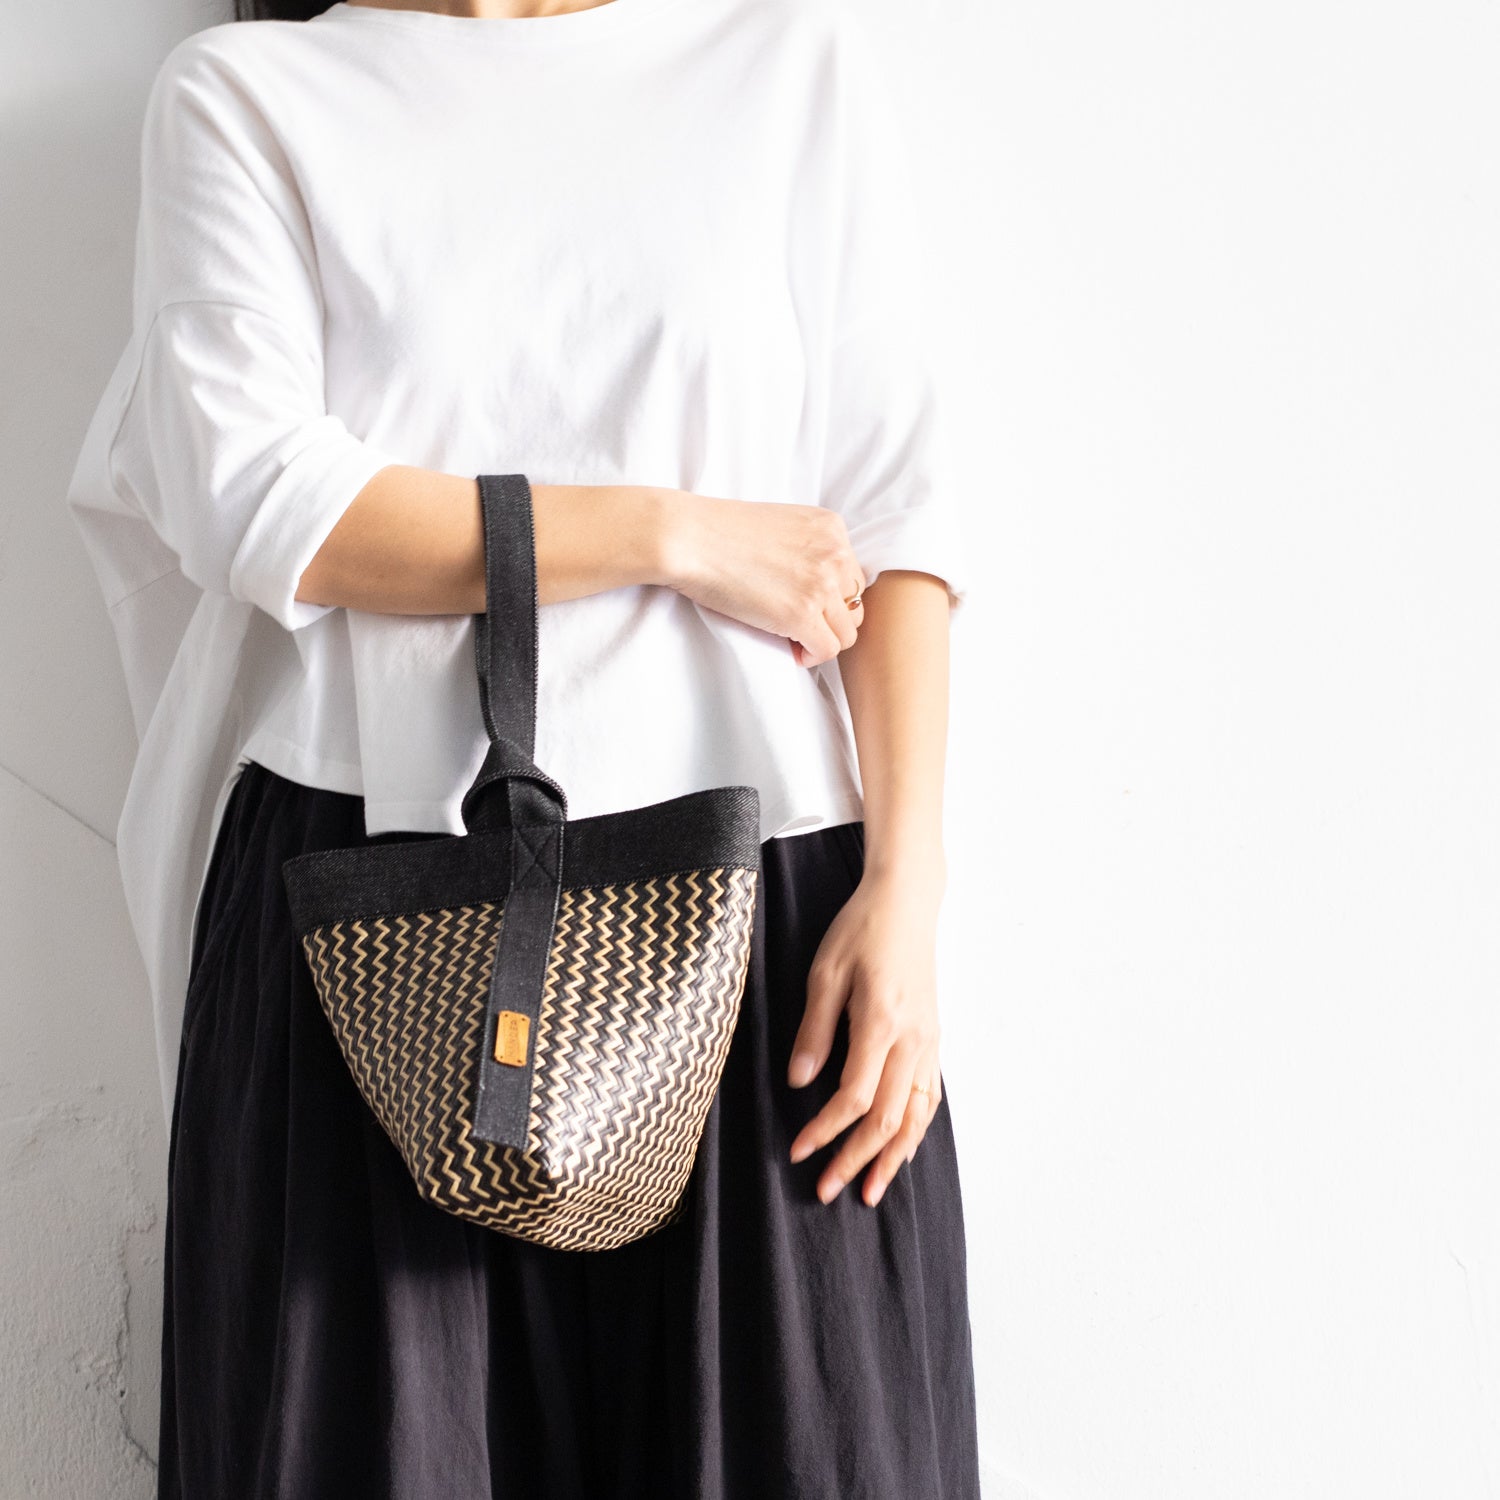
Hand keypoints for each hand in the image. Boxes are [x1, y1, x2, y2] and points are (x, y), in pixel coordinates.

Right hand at [654, 488, 866, 666]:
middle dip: (829, 621)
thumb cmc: (718, 532)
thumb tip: (813, 584)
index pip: (852, 577)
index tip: (801, 604)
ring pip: (847, 633)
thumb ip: (807, 549)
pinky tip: (789, 647)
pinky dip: (809, 656)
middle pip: (854, 606)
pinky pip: (827, 650)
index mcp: (832, 527)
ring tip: (791, 638)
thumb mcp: (781, 526)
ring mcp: (822, 584)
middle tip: (798, 626)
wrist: (689, 538)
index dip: (828, 598)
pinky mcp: (802, 614)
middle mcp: (836, 553)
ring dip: (820, 640)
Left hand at [786, 868, 944, 1206]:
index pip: (853, 1098)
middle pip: (887, 1119)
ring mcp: (928, 1042)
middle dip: (856, 1160)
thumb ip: (813, 1030)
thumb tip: (798, 1082)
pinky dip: (915, 1130)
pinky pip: (929, 1097)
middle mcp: (911, 1040)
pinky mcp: (933, 1039)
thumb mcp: (825, 973)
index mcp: (881, 1023)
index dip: (825, 1132)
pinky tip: (900, 1150)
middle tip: (827, 1190)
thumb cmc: (861, 931)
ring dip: (893, 1158)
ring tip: (870, 1190)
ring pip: (916, 1116)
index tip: (799, 1153)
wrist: (907, 903)